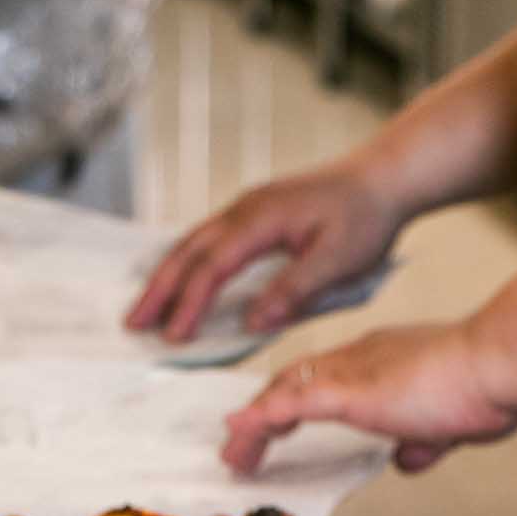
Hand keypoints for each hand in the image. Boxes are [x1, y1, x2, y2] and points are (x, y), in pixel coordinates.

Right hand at [125, 161, 402, 343]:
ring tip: (144, 310)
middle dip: (158, 290)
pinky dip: (186, 264)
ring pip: (193, 244)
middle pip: (189, 251)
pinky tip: (178, 282)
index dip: (190, 303)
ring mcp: (247, 210)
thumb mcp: (338, 260)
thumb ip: (294, 290)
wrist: (384, 178)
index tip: (174, 337)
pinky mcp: (254, 216)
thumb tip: (253, 322)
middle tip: (132, 324)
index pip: (214, 266)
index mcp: (262, 219)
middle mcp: (246, 209)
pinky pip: (208, 241)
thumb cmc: (366, 216)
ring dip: (166, 277)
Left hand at [221, 323, 516, 474]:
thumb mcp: (453, 424)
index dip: (300, 399)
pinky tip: (237, 436)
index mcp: (386, 359)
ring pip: (283, 391)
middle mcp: (362, 357)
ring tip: (234, 454)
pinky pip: (288, 404)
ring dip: (254, 424)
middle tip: (244, 441)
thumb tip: (406, 458)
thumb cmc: (492, 384)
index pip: (330, 376)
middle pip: (296, 379)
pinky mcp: (348, 391)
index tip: (282, 420)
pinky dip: (258, 421)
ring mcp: (352, 372)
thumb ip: (426, 440)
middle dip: (267, 411)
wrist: (499, 362)